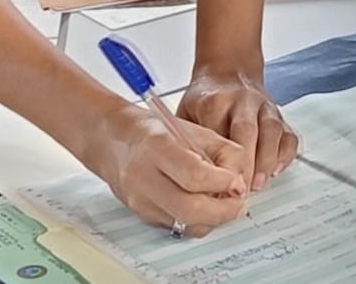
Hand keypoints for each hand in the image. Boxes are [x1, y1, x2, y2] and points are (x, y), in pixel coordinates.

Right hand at [83, 103, 248, 236]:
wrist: (114, 141)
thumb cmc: (155, 130)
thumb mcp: (193, 129)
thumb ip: (222, 151)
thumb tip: (241, 180)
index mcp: (158, 148)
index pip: (194, 176)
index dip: (222, 182)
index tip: (238, 181)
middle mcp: (145, 178)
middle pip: (189, 209)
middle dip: (222, 212)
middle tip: (240, 204)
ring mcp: (141, 200)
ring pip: (183, 224)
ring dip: (212, 220)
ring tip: (226, 205)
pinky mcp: (142, 214)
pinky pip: (175, 226)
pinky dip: (197, 221)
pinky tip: (206, 206)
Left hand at [178, 71, 297, 193]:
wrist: (230, 71)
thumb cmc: (206, 98)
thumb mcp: (186, 113)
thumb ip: (187, 141)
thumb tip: (185, 177)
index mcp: (216, 101)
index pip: (218, 131)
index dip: (217, 160)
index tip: (213, 183)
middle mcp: (244, 101)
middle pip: (248, 131)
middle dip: (245, 163)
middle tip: (238, 190)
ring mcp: (265, 107)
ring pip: (272, 131)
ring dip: (266, 160)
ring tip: (258, 184)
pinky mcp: (279, 115)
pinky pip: (289, 134)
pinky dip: (285, 154)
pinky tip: (276, 170)